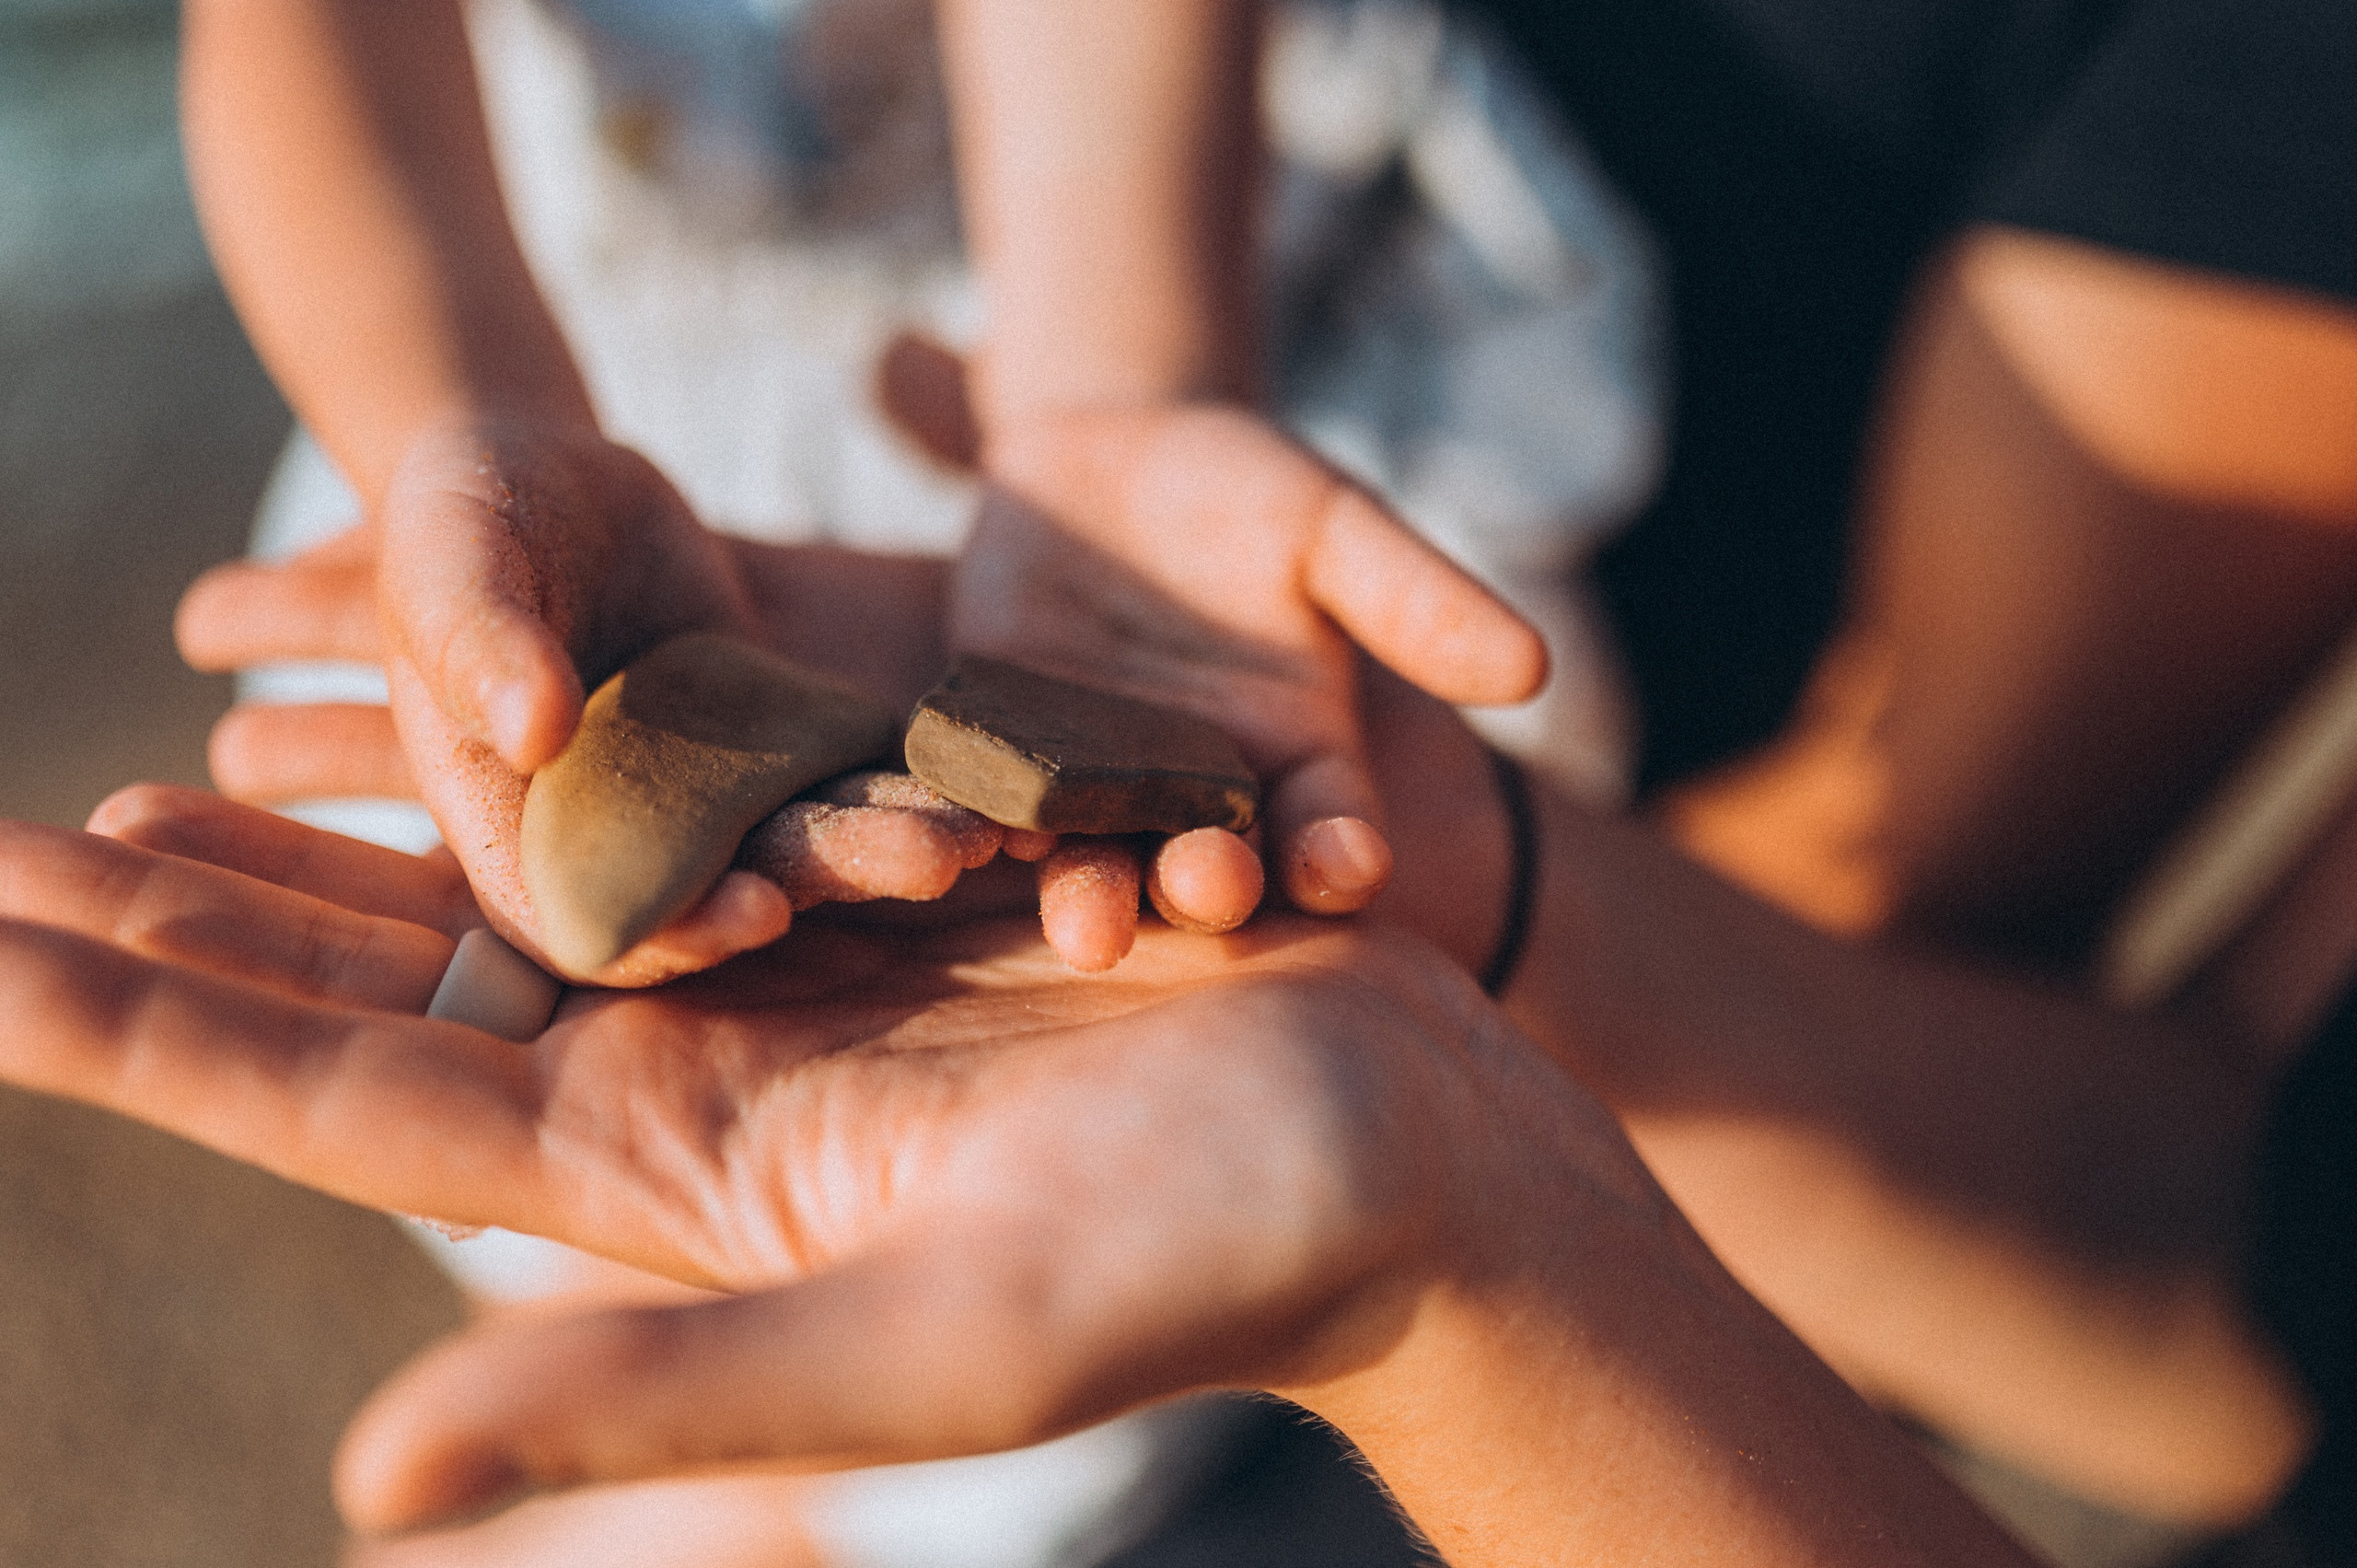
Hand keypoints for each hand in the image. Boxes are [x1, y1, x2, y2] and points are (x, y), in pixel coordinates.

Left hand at [0, 788, 1602, 1532]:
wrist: (1403, 1151)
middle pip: (387, 993)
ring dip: (342, 823)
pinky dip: (561, 739)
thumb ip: (658, 1390)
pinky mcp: (890, 886)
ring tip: (179, 752)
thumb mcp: (934, 1345)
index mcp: (668, 1183)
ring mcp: (791, 977)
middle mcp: (697, 1079)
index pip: (337, 1112)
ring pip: (512, 881)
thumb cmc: (1202, 1258)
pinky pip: (683, 791)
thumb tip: (364, 1483)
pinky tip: (471, 686)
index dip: (142, 1035)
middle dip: (187, 926)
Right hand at [179, 475, 1022, 981]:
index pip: (591, 915)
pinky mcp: (781, 753)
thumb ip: (479, 641)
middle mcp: (627, 843)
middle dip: (825, 882)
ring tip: (981, 829)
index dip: (671, 928)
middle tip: (927, 865)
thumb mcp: (452, 562)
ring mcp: (712, 805)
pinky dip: (916, 781)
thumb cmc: (464, 526)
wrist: (548, 490)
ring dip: (890, 841)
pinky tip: (998, 774)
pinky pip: (852, 776)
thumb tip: (528, 728)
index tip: (754, 915)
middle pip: (726, 889)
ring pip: (806, 841)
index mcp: (521, 830)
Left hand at [949, 398, 1547, 969]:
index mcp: (1296, 760)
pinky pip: (989, 804)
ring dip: (1093, 893)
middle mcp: (1197, 799)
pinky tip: (968, 838)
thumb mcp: (1335, 526)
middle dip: (1210, 886)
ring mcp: (1094, 789)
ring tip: (1084, 923)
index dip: (1339, 851)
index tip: (1351, 867)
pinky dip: (982, 826)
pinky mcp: (999, 760)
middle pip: (1210, 868)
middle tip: (1207, 893)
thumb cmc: (1250, 487)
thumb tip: (1536, 666)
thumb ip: (1417, 598)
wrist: (1111, 446)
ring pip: (1099, 860)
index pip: (1329, 828)